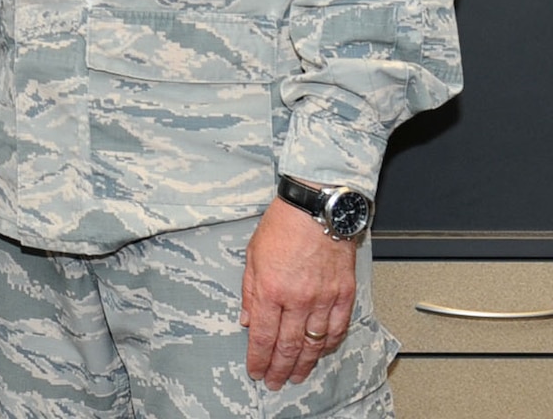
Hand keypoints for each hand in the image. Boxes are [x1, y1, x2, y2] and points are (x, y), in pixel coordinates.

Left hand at [240, 192, 358, 389]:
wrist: (317, 210)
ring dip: (304, 364)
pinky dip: (329, 346)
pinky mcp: (344, 295)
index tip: (256, 372)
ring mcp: (324, 299)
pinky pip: (337, 329)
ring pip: (314, 343)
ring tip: (296, 376)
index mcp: (272, 290)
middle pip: (289, 346)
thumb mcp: (253, 256)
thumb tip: (248, 321)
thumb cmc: (282, 226)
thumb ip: (250, 292)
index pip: (264, 336)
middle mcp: (299, 299)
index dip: (259, 359)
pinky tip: (321, 353)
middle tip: (274, 383)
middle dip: (279, 369)